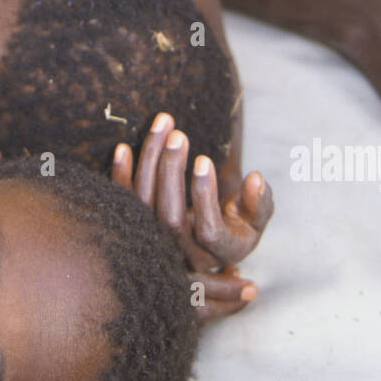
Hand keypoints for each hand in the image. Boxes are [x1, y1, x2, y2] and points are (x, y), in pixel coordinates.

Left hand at [111, 113, 272, 318]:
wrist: (205, 241)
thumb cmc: (236, 223)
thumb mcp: (255, 217)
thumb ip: (260, 201)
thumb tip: (256, 178)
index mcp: (218, 253)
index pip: (209, 231)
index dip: (204, 196)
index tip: (203, 160)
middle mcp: (184, 254)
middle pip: (171, 217)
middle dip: (171, 171)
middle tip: (178, 135)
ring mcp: (156, 243)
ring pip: (145, 205)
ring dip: (150, 161)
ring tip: (162, 126)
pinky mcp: (135, 228)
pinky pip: (124, 203)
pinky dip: (121, 175)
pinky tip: (123, 147)